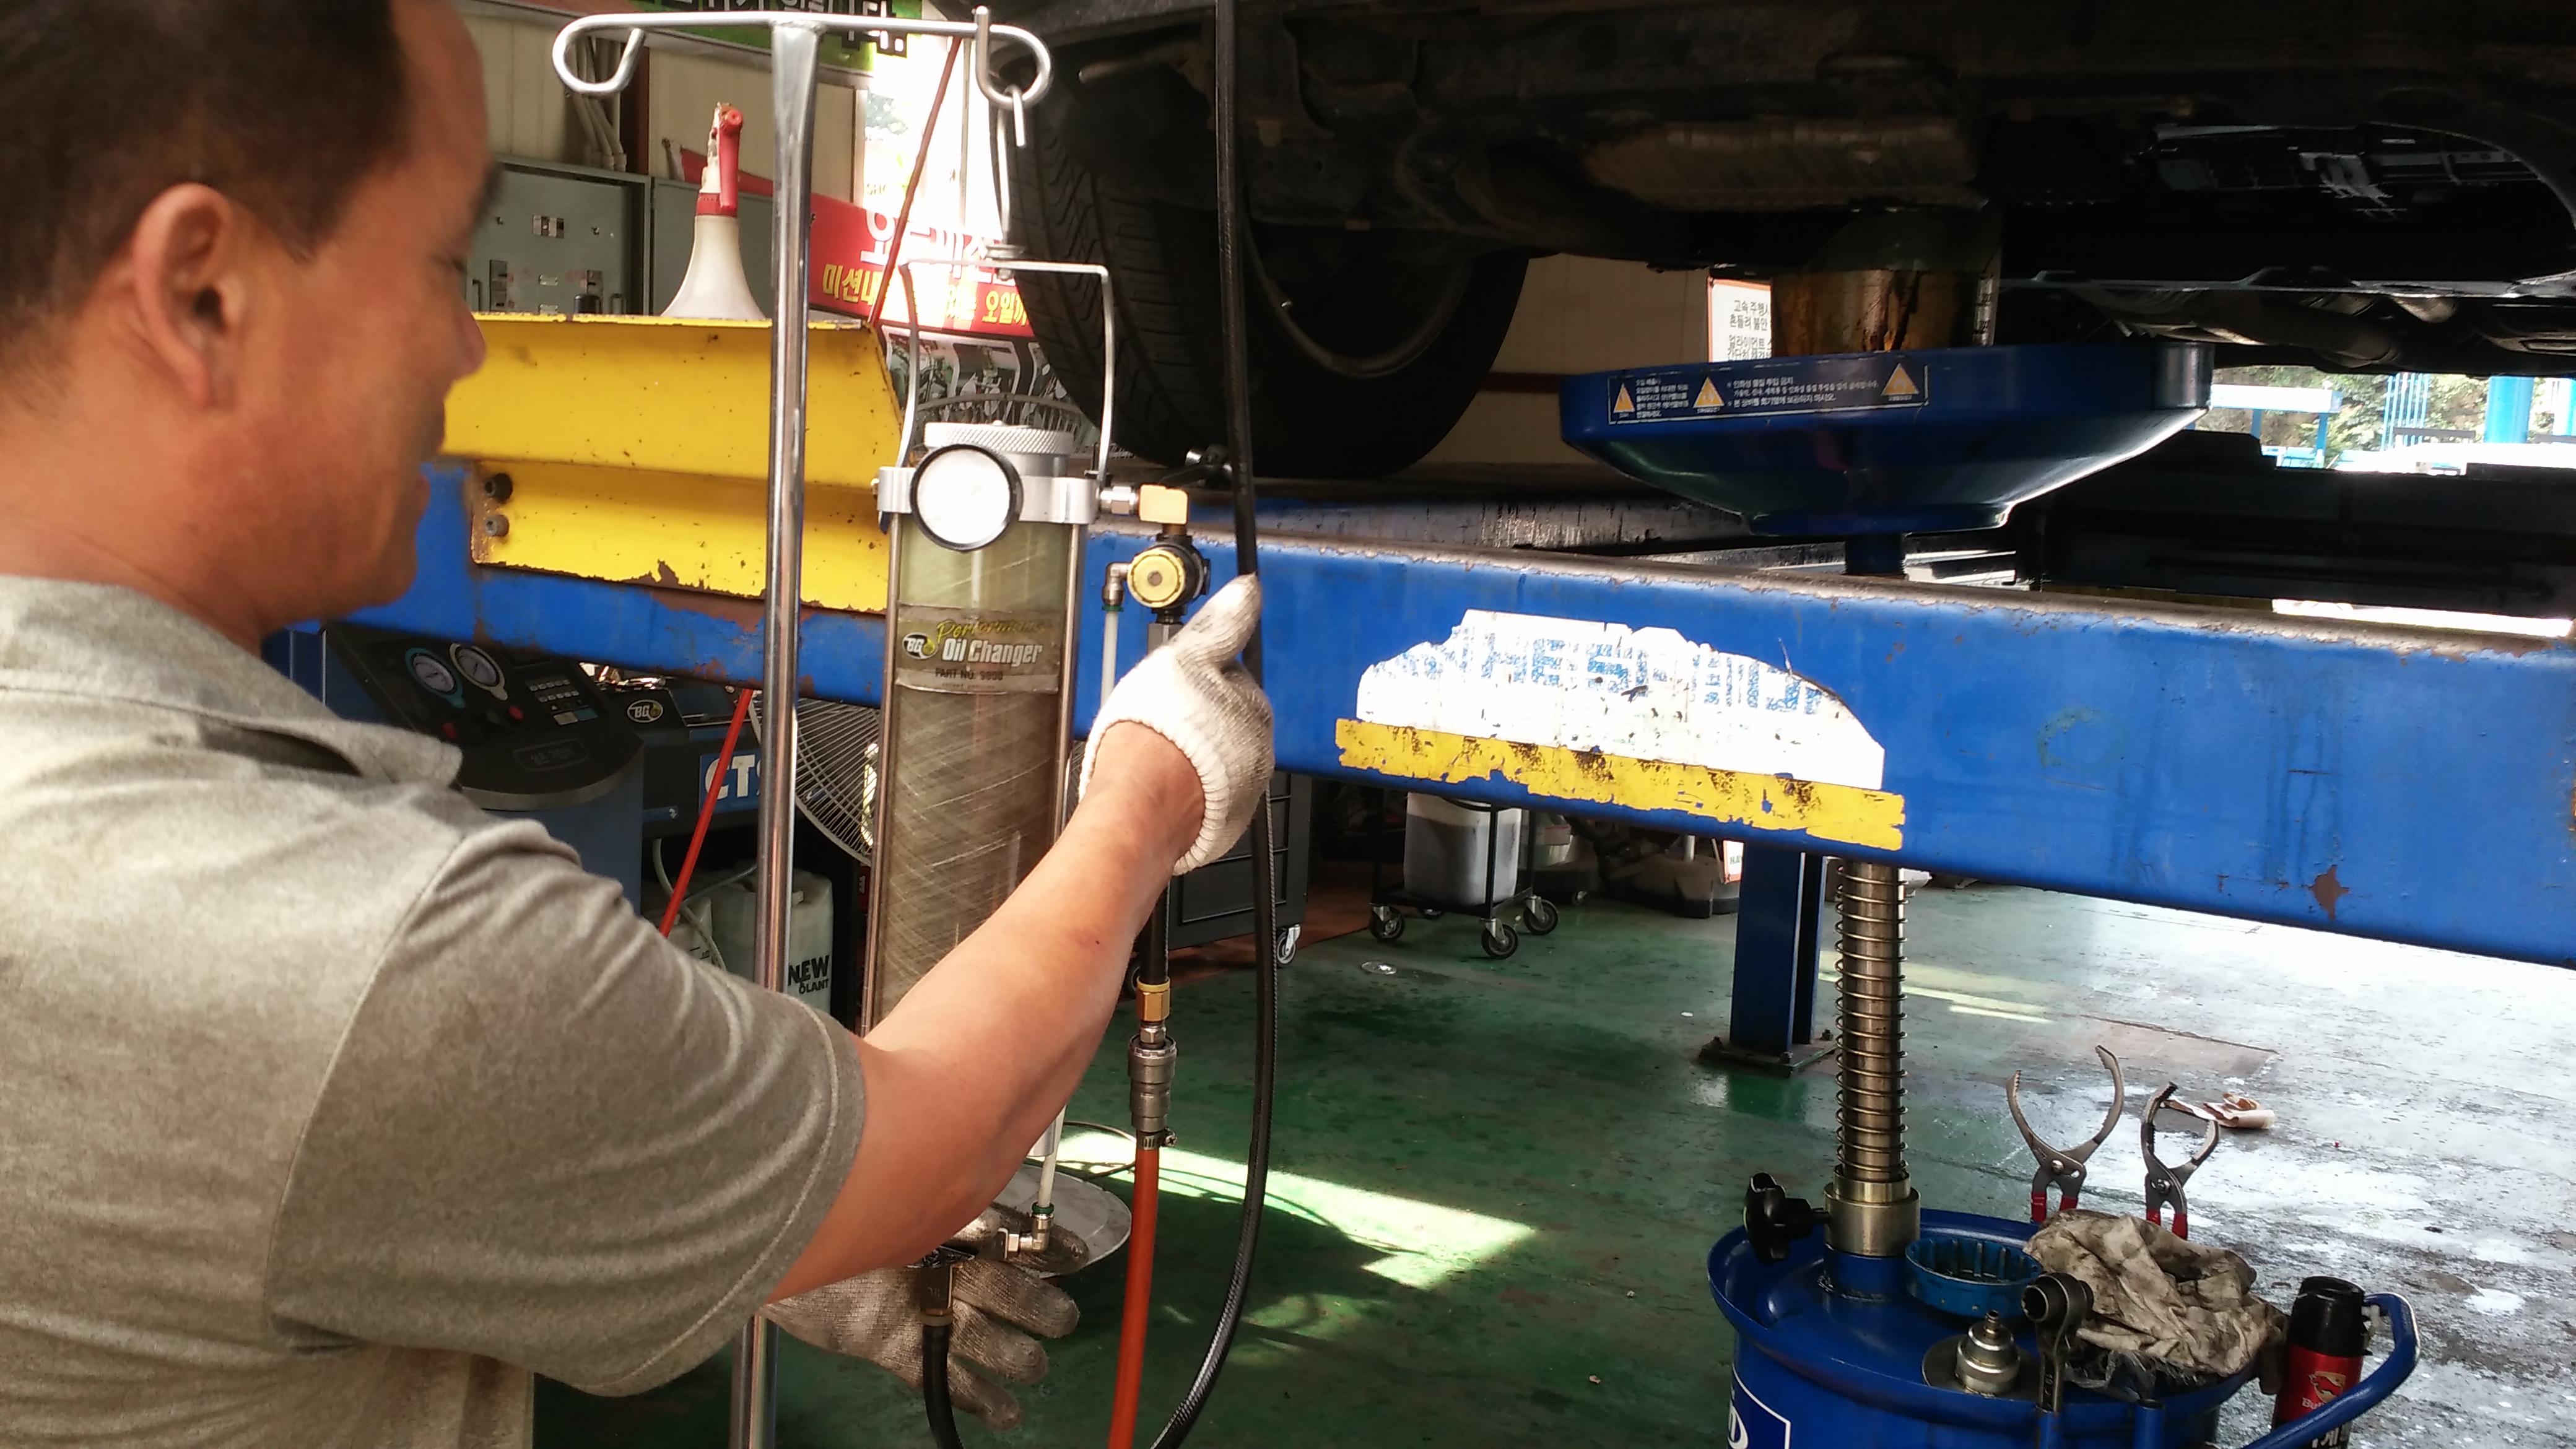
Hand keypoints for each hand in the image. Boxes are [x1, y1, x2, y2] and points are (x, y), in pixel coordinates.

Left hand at [763, 1209, 1076, 1429]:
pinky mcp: (892, 1344)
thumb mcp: (877, 1184)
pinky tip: (1004, 1411)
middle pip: (1001, 1288)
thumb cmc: (816, 1201)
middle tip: (1060, 1320)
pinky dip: (974, 1396)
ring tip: (1033, 1366)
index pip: (1007, 1229)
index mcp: (939, 1214)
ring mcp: (914, 1305)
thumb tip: (988, 1187)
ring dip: (1012, 1355)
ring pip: (978, 1335)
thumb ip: (929, 1187)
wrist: (755, 1240)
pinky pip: (940, 1375)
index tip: (1075, 1256)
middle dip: (1035, 1305)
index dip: (1044, 1244)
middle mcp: (932, 1261)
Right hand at [1081, 573, 1273, 872]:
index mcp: (1253, 708)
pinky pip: (1207, 800)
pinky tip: (1163, 785)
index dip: (1199, 679)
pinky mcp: (1222, 825)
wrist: (1141, 801)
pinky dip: (1189, 793)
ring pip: (1218, 764)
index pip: (1232, 681)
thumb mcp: (1186, 657)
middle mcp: (1258, 752)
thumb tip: (1248, 591)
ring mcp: (1242, 792)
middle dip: (1201, 720)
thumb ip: (1220, 625)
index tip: (1176, 684)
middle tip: (1164, 721)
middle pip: (1227, 724)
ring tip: (1159, 756)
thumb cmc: (1159, 730)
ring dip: (1196, 758)